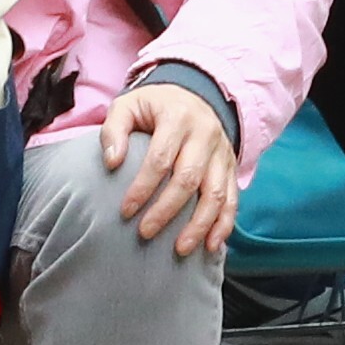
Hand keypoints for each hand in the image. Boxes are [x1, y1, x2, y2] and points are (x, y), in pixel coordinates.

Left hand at [98, 77, 246, 256]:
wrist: (194, 95)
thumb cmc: (154, 106)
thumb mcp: (128, 105)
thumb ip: (114, 129)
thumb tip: (111, 162)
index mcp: (179, 117)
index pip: (161, 158)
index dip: (143, 187)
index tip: (125, 211)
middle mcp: (206, 134)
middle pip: (189, 179)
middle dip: (167, 210)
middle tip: (145, 233)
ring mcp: (222, 152)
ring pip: (216, 193)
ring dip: (199, 225)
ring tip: (181, 249)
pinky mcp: (231, 167)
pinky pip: (232, 198)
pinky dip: (224, 224)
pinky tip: (211, 246)